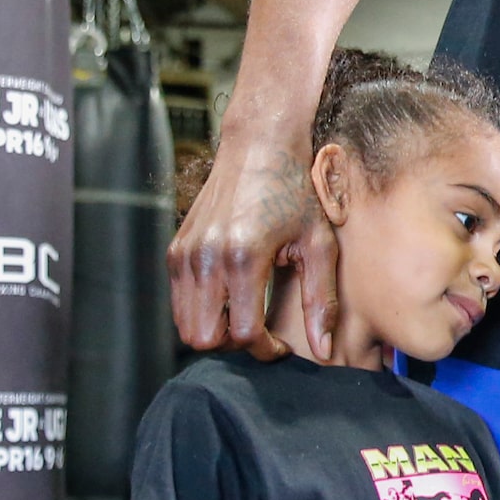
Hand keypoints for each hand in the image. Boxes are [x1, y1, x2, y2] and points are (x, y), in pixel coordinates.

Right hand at [169, 133, 336, 359]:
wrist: (259, 148)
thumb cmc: (297, 194)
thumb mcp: (319, 245)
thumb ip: (321, 300)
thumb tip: (323, 351)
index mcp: (242, 257)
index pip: (241, 333)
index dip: (264, 350)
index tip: (281, 345)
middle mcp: (204, 257)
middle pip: (204, 338)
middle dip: (234, 345)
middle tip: (262, 332)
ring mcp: (184, 253)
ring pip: (186, 326)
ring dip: (216, 330)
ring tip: (249, 317)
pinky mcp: (175, 250)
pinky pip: (180, 303)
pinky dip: (202, 311)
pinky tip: (234, 299)